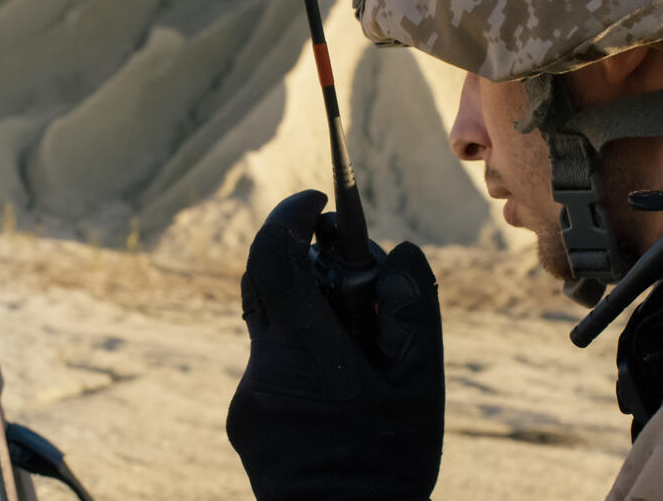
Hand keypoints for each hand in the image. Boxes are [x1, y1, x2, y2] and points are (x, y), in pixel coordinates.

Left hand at [227, 190, 443, 499]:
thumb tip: (399, 250)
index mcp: (305, 352)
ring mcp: (248, 395)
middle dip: (307, 265)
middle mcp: (265, 368)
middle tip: (351, 277)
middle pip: (269, 286)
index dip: (289, 217)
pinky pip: (273, 367)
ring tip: (361, 362)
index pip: (273, 258)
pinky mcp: (243, 418)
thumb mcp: (419, 385)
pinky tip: (339, 397)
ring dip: (312, 324)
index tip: (316, 201)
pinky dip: (304, 362)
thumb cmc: (387, 461)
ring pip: (275, 330)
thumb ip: (412, 309)